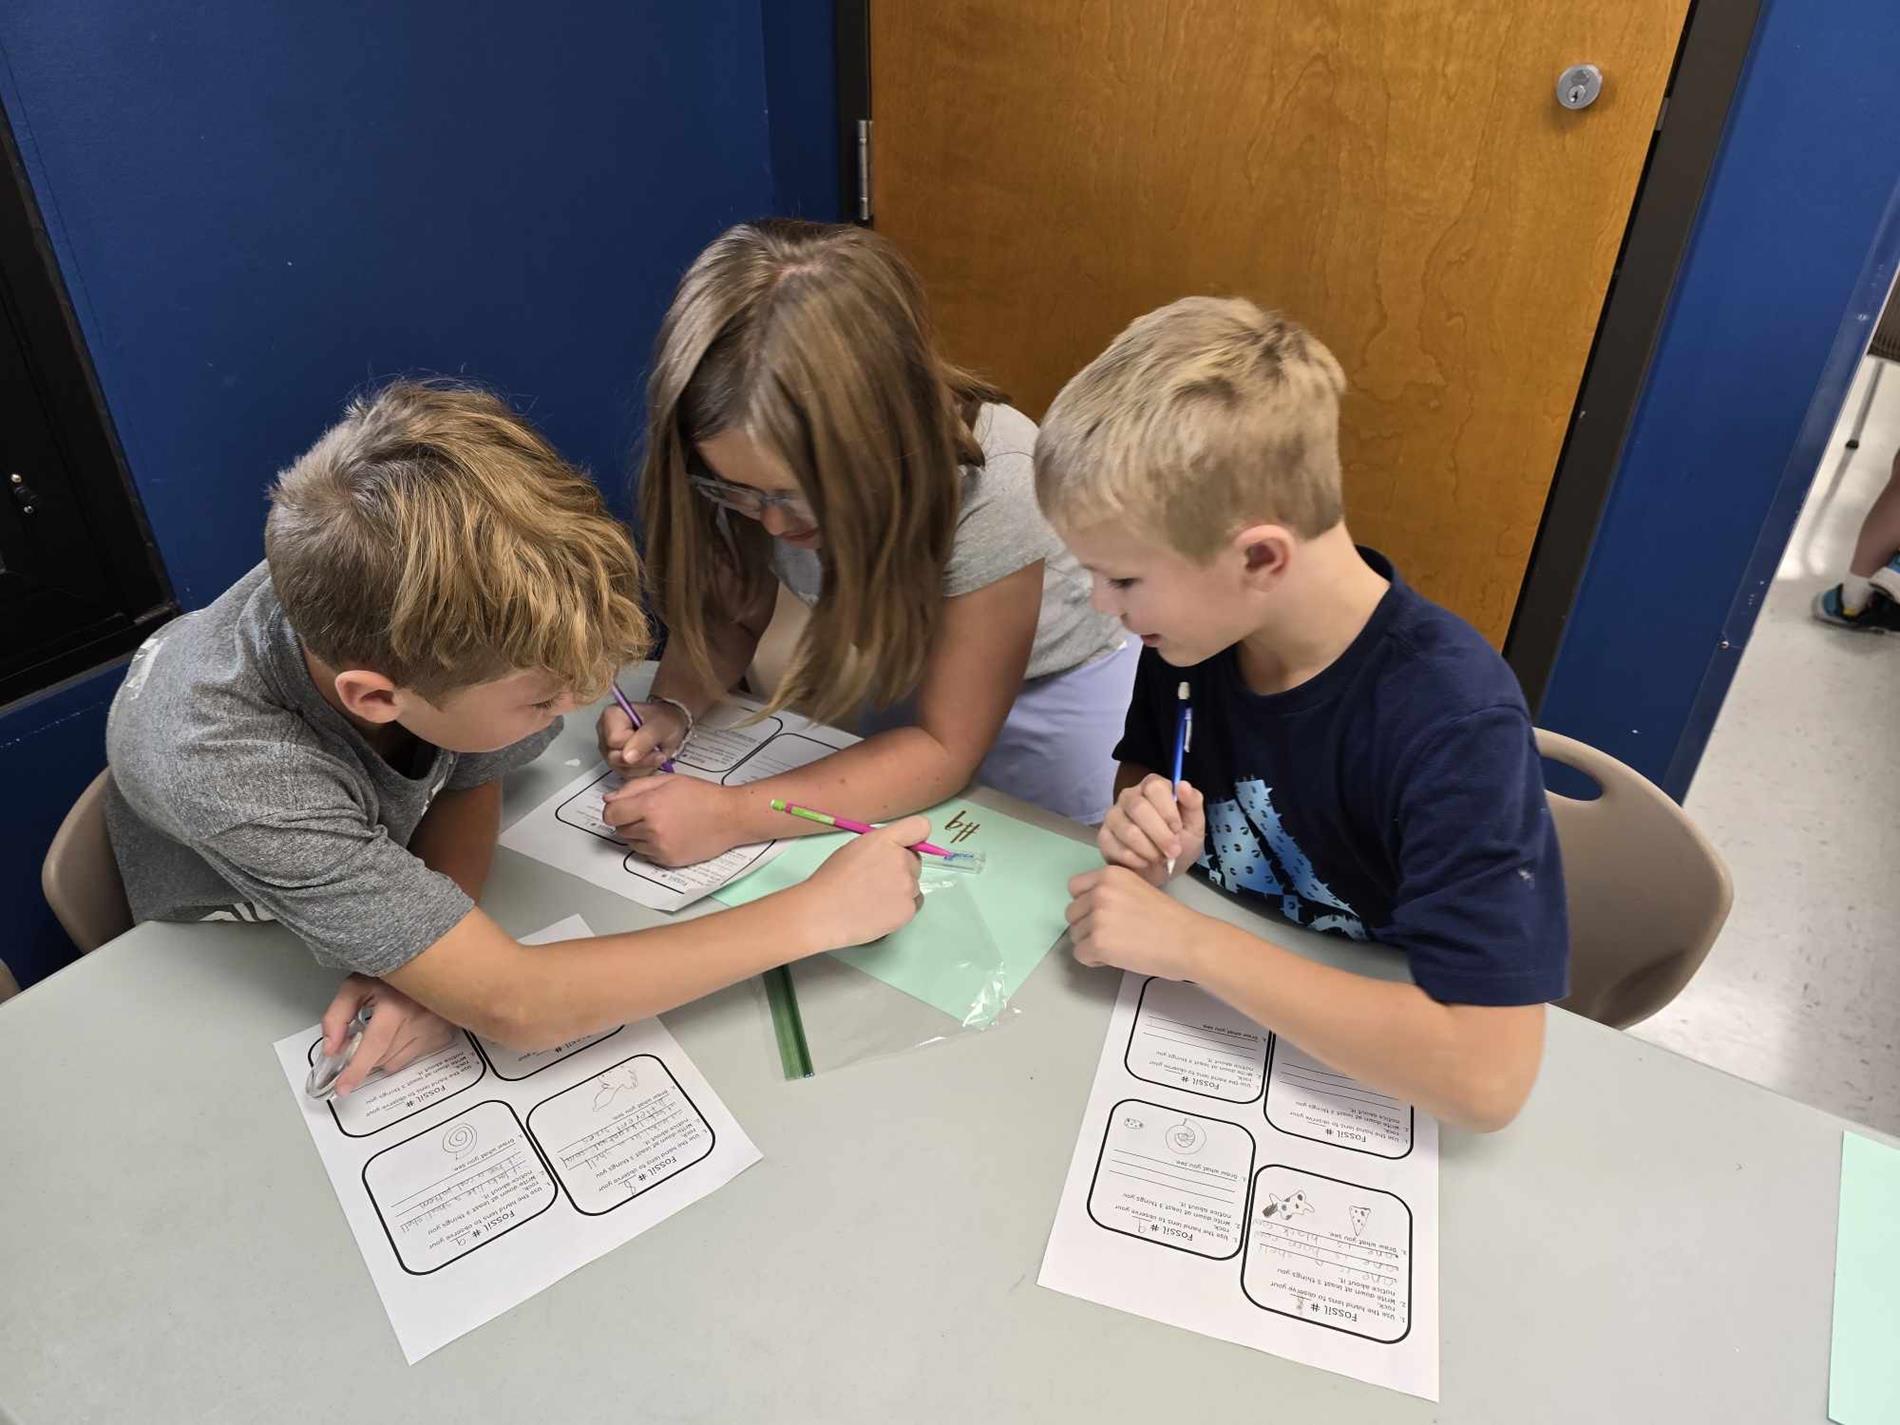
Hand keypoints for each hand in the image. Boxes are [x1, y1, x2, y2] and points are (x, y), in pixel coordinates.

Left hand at [319, 974, 457, 1096]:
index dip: (356, 1070)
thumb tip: (331, 1048)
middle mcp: (419, 1019)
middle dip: (365, 1054)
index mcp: (396, 1005)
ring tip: (387, 1026)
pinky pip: (414, 1056)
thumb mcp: (356, 985)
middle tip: (363, 1035)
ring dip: (384, 1053)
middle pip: (381, 1058)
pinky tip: (403, 1028)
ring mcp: (434, 1029)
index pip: (374, 1046)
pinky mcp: (444, 1034)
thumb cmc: (392, 974)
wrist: (430, 964)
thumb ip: (336, 1016)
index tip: (343, 1087)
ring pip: (397, 1062)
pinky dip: (402, 1049)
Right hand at [595, 699, 688, 777]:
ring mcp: (607, 748)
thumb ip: (644, 739)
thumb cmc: (665, 720)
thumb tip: (627, 758)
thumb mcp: (660, 726)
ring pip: (620, 768)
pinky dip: (641, 771)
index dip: (635, 746)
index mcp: (611, 716)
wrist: (669, 724)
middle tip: (659, 753)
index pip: (615, 741)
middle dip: (641, 759)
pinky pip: (624, 774)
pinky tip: (650, 760)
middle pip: (614, 757)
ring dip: (643, 766)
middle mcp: (604, 732)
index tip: (653, 742)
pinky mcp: (614, 761)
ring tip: (656, 755)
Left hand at [602, 773, 740, 865]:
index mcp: (650, 805)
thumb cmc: (702, 796)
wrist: (730, 817)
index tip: (620, 808)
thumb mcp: (668, 781)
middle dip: (628, 820)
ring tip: (659, 823)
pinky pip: (645, 855)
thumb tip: (610, 798)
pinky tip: (667, 834)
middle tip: (647, 812)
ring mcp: (660, 847)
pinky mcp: (667, 860)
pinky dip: (650, 846)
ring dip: (638, 834)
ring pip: (631, 843)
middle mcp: (652, 829)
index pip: (611, 814)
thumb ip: (634, 787)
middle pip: (620, 829)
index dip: (613, 809)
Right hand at [793, 815, 927, 947]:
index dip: (915, 838)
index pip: (920, 827)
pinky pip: (912, 904)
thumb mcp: (855, 848)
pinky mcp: (908, 909)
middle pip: (915, 861)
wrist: (822, 913)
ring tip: (872, 899)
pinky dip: (899, 908)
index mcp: (886, 840)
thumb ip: (881, 846)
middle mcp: (901, 860)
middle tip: (876, 880)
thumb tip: (896, 851)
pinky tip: (878, 910)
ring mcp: (907, 886)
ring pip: (913, 885)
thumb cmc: (831, 880)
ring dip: (900, 890)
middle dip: (902, 868)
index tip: (907, 847)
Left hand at [1065, 866, 1207, 979]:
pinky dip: (1094, 959)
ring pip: (1075, 935)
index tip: (1102, 914)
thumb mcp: (1137, 889)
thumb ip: (1113, 892)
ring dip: (1091, 943)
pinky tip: (1115, 957)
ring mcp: (1097, 918)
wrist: (1189, 941)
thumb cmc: (1171, 919)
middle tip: (1113, 934)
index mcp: (1109, 874)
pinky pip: (1080, 954)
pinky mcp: (1098, 943)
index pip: (1074, 887)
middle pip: (1072, 913)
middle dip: (1087, 925)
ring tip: (1118, 946)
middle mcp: (1099, 892)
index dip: (1085, 903)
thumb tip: (1090, 906)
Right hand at [1099, 775, 1205, 885]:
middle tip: (1174, 851)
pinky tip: (1144, 862)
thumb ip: (1193, 804)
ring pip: (1127, 830)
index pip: (1154, 787)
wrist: (1164, 871)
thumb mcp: (1195, 825)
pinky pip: (1115, 847)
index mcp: (1152, 787)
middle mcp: (1129, 796)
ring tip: (1160, 858)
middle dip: (1160, 834)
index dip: (1168, 810)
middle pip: (1138, 808)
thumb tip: (1183, 785)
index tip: (1178, 829)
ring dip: (1149, 849)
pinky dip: (1134, 859)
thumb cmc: (1180, 843)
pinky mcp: (1103, 837)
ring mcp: (1113, 816)